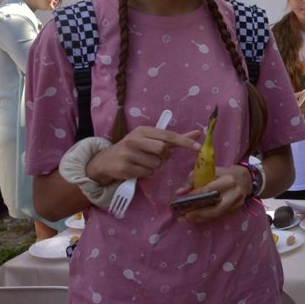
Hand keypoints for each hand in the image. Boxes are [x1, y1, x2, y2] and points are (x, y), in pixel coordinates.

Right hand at [86, 126, 200, 184]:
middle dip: (164, 156)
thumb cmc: (134, 148)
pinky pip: (146, 173)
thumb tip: (198, 133)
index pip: (168, 135)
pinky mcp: (124, 167)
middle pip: (163, 149)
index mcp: (143, 130)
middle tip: (158, 156)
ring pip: (156, 164)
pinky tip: (137, 168)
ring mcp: (128, 154)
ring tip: (144, 162)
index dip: (185, 141)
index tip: (198, 147)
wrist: (106, 160)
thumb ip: (174, 138)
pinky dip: (146, 173)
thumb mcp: (151, 139)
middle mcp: (134, 139)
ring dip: (154, 166)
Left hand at [174, 164, 251, 222]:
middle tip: (185, 216)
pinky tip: (196, 218)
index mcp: (228, 180)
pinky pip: (219, 217)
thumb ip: (192, 180)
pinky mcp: (236, 211)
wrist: (244, 179)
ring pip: (217, 215)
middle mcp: (235, 194)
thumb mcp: (208, 171)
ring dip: (200, 218)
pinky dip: (206, 218)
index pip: (210, 191)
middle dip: (199, 213)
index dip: (196, 197)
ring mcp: (237, 204)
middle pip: (216, 208)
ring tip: (186, 218)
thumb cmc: (223, 174)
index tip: (182, 202)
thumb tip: (179, 192)